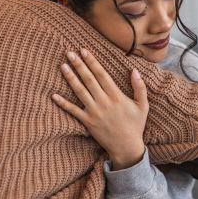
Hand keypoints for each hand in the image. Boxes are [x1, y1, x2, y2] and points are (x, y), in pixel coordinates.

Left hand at [52, 49, 148, 169]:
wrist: (127, 148)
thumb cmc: (136, 125)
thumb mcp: (143, 106)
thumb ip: (140, 87)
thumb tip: (135, 70)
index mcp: (117, 96)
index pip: (102, 74)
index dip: (92, 61)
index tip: (84, 51)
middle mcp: (104, 102)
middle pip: (89, 79)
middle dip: (79, 65)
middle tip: (70, 53)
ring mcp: (94, 112)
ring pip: (80, 92)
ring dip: (70, 78)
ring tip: (62, 66)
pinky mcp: (87, 122)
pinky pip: (73, 111)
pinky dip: (63, 103)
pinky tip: (54, 95)